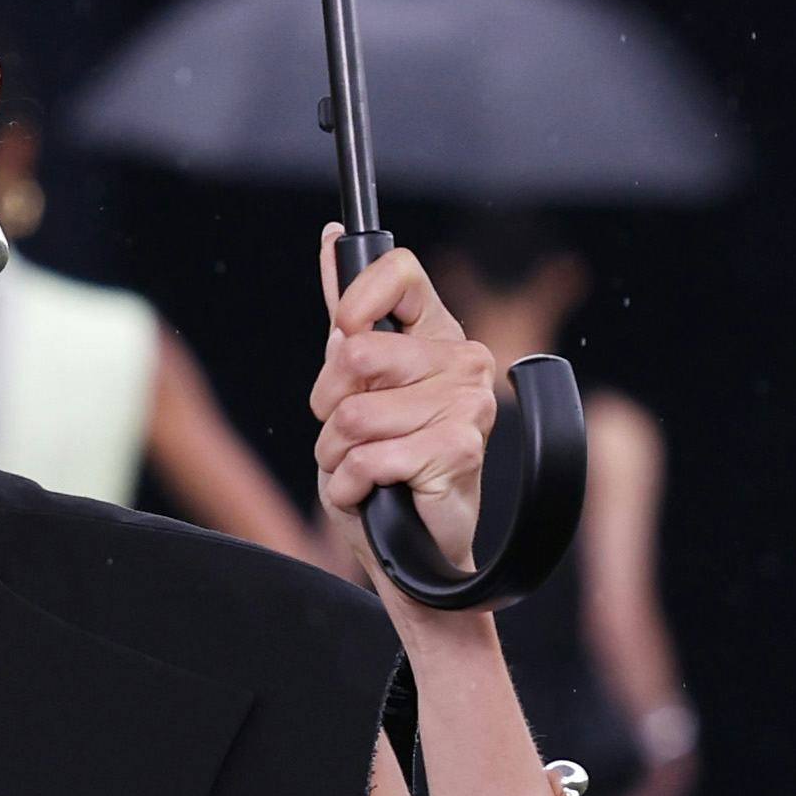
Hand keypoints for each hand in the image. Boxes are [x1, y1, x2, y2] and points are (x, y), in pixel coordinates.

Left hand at [309, 233, 501, 600]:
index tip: (343, 338)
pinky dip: (348, 487)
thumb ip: (348, 323)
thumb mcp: (354, 392)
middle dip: (329, 406)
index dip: (354, 305)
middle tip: (349, 436)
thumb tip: (334, 240)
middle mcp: (462, 362)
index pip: (398, 273)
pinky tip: (368, 494)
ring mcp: (466, 404)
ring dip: (336, 455)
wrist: (417, 555)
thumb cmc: (387, 474)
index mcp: (439, 337)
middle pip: (355, 355)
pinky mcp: (459, 449)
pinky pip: (365, 458)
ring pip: (354, 415)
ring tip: (362, 472)